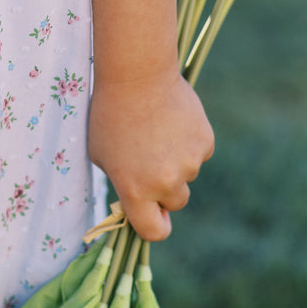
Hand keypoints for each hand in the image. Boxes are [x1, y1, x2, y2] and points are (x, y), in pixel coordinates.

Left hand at [88, 68, 213, 241]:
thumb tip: (137, 199)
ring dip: (176, 161)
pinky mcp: (205, 142)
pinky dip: (189, 143)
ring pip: (187, 174)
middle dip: (165, 189)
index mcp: (135, 190)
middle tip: (149, 160)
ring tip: (156, 132)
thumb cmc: (109, 115)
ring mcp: (189, 163)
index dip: (154, 226)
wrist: (137, 76)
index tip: (153, 217)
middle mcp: (165, 182)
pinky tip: (172, 122)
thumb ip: (122, 182)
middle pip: (175, 202)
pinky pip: (198, 153)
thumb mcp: (101, 156)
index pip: (154, 232)